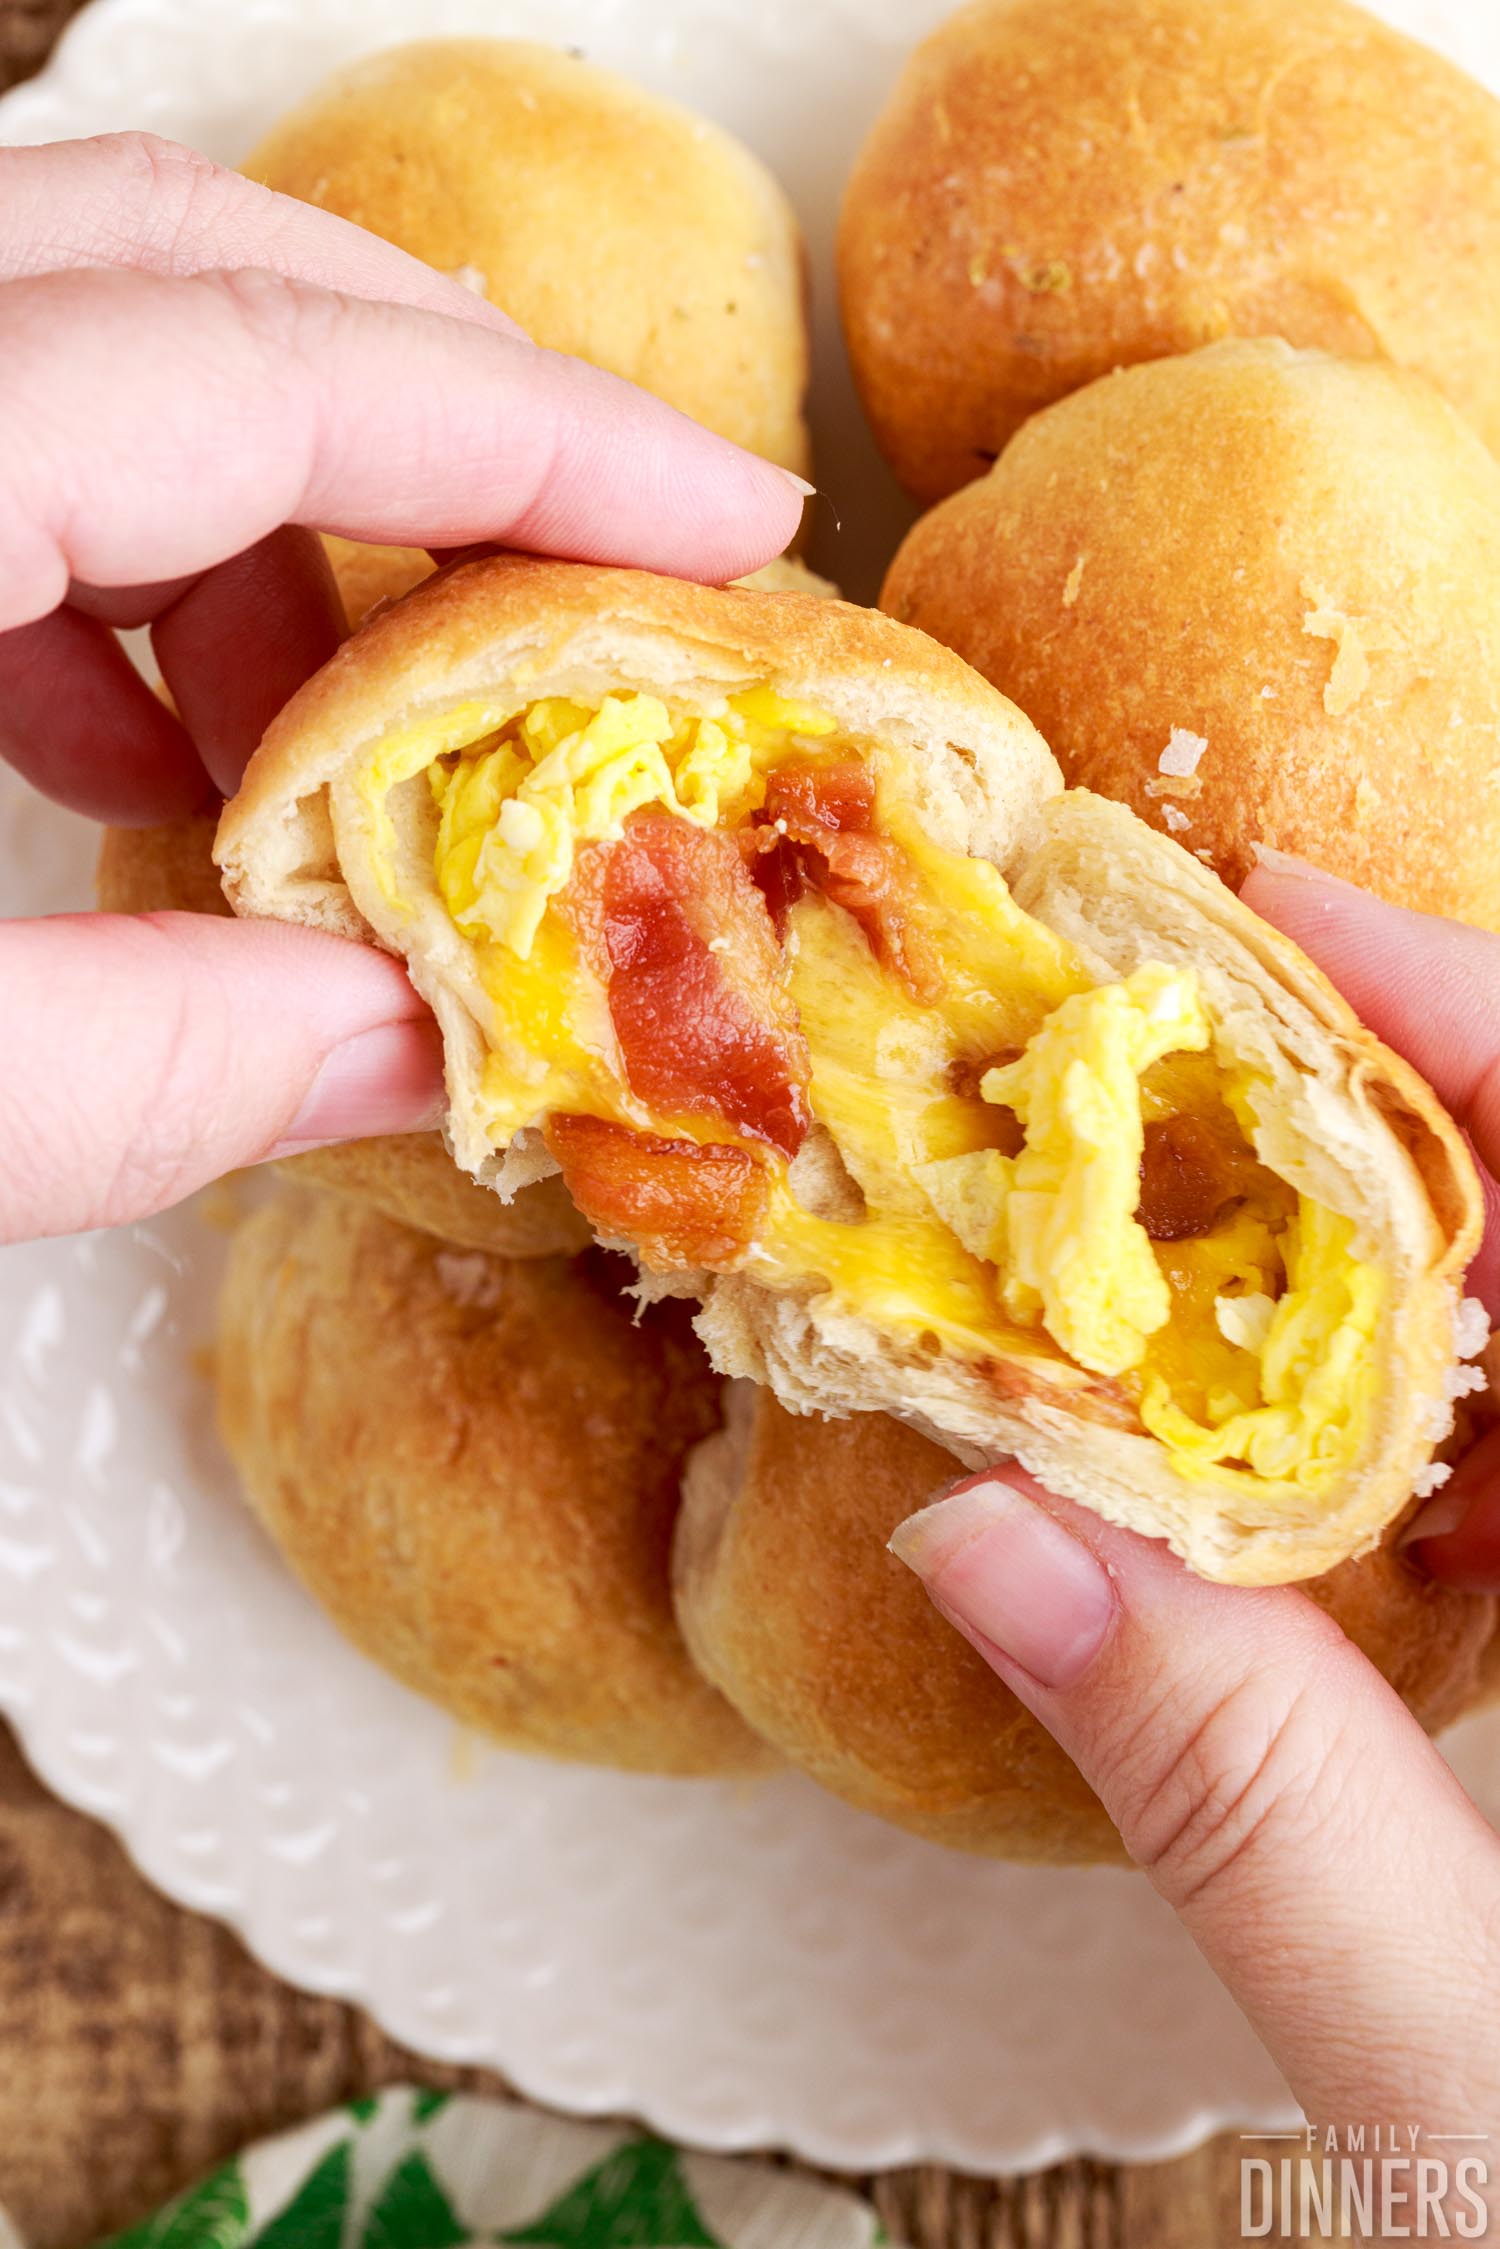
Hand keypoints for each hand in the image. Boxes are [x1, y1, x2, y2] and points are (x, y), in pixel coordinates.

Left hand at [0, 133, 804, 1244]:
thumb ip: (164, 1065)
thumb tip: (421, 1043)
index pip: (271, 366)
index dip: (542, 439)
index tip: (730, 525)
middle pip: (192, 255)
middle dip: (430, 411)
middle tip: (576, 589)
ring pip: (87, 313)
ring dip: (260, 493)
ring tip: (329, 737)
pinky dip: (104, 532)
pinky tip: (136, 741)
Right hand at [890, 859, 1499, 2200]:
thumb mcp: (1462, 2073)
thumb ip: (1239, 1795)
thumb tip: (976, 1534)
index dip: (1462, 1015)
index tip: (1273, 914)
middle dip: (1376, 1115)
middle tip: (1152, 1055)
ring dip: (1378, 1255)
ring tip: (1175, 1216)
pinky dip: (1420, 1401)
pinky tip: (1295, 1433)